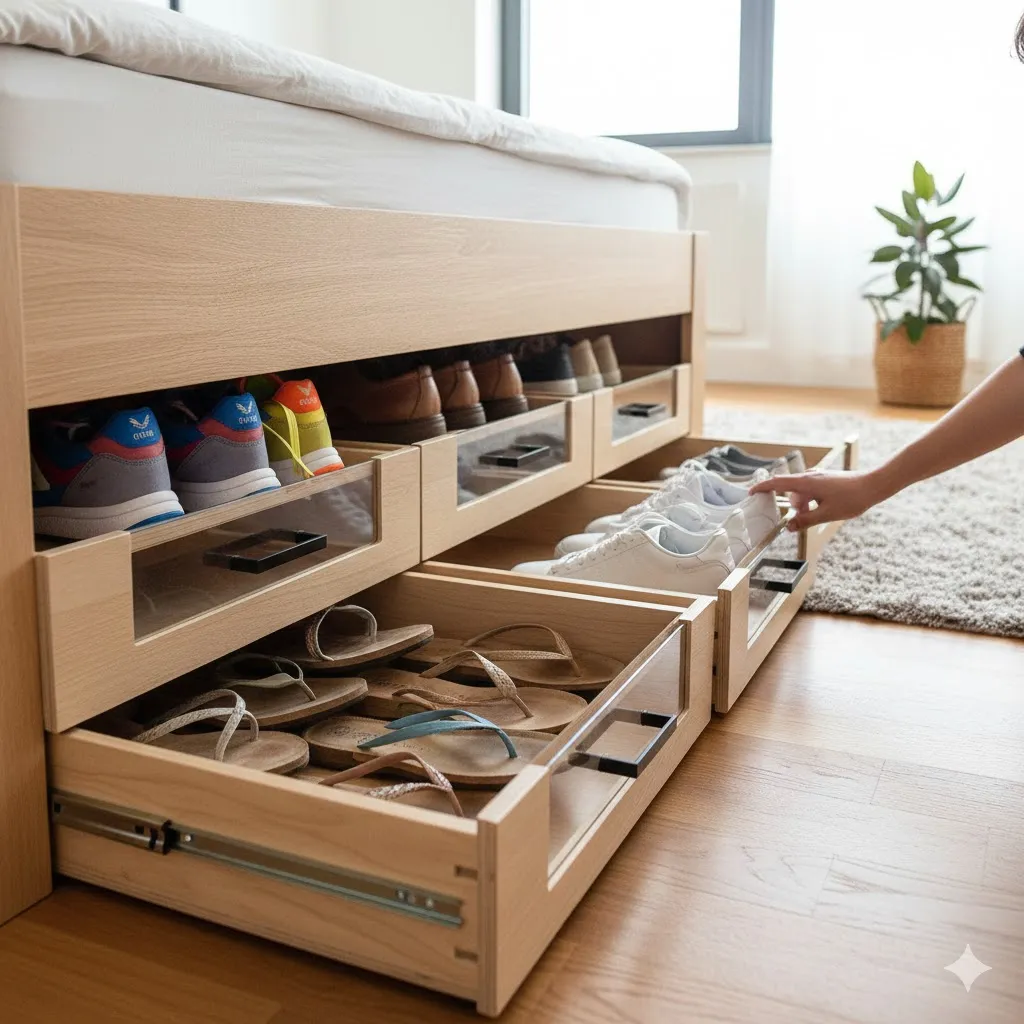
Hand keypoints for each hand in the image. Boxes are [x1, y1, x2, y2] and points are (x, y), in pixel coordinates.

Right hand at [749, 470, 884, 530]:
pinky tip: (823, 508)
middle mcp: (809, 477)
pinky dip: (810, 500)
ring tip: (817, 515)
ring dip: (803, 505)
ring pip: (801, 492)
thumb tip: (789, 526)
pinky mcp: (825, 479)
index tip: (751, 493)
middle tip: (799, 521)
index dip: (762, 488)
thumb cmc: (851, 498)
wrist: (874, 485)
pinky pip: (810, 490)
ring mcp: (818, 477)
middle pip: (789, 491)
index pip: (777, 483)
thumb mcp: (826, 514)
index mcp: (806, 483)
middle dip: (792, 506)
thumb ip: (805, 520)